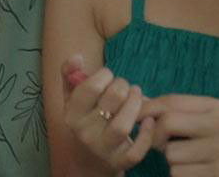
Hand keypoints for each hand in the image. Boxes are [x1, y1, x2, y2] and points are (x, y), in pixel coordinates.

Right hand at [60, 55, 155, 175]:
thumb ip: (70, 74)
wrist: (88, 162)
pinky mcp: (120, 162)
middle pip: (112, 101)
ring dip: (136, 105)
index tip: (108, 76)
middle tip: (125, 86)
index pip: (90, 87)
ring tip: (137, 95)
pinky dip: (146, 133)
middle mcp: (84, 133)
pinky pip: (136, 150)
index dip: (105, 74)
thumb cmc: (84, 121)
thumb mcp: (72, 98)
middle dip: (123, 86)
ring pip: (122, 126)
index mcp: (71, 114)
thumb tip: (77, 56)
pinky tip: (149, 120)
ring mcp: (103, 149)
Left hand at [139, 95, 218, 176]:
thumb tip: (139, 101)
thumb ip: (178, 112)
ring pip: (170, 153)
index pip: (172, 101)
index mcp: (218, 108)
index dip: (147, 108)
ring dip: (172, 160)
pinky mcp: (216, 174)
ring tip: (190, 160)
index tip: (136, 117)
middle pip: (167, 123)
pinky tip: (195, 172)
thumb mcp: (207, 122)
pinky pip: (176, 173)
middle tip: (161, 144)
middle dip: (156, 136)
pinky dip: (180, 174)